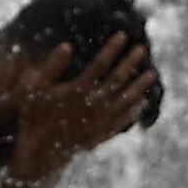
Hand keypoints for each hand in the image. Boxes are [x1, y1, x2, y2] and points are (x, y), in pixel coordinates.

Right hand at [10, 35, 155, 173]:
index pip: (101, 63)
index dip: (113, 48)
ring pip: (127, 99)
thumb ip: (51, 66)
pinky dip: (134, 110)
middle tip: (141, 48)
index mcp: (78, 89)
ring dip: (140, 86)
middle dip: (130, 62)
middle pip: (118, 78)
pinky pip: (124, 119)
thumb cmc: (35, 116)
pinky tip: (142, 102)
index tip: (123, 35)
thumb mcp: (35, 88)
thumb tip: (66, 45)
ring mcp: (102, 120)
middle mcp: (94, 104)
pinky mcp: (104, 133)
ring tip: (152, 74)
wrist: (42, 152)